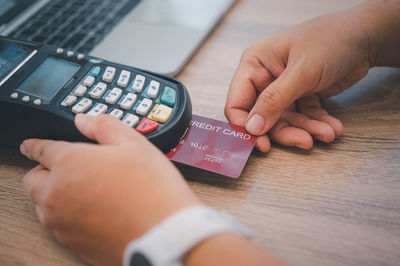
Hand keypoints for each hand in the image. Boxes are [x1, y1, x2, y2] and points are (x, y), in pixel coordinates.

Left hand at [20, 114, 199, 265]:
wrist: (164, 233)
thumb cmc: (152, 189)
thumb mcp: (134, 144)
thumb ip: (104, 126)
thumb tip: (84, 120)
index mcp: (68, 163)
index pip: (40, 149)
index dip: (36, 145)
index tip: (31, 146)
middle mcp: (57, 194)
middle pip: (33, 180)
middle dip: (44, 172)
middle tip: (68, 170)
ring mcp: (61, 221)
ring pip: (43, 205)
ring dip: (55, 195)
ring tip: (87, 192)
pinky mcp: (71, 243)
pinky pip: (59, 225)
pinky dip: (68, 216)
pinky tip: (95, 212)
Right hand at [225, 6, 372, 151]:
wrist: (366, 35)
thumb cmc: (332, 40)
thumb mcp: (301, 72)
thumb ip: (274, 101)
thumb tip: (251, 128)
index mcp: (255, 65)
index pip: (237, 103)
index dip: (245, 126)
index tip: (261, 144)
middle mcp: (266, 78)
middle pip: (263, 117)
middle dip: (286, 131)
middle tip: (304, 140)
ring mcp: (284, 88)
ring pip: (285, 120)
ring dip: (306, 129)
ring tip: (327, 133)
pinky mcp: (302, 95)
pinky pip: (304, 117)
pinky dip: (317, 124)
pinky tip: (331, 127)